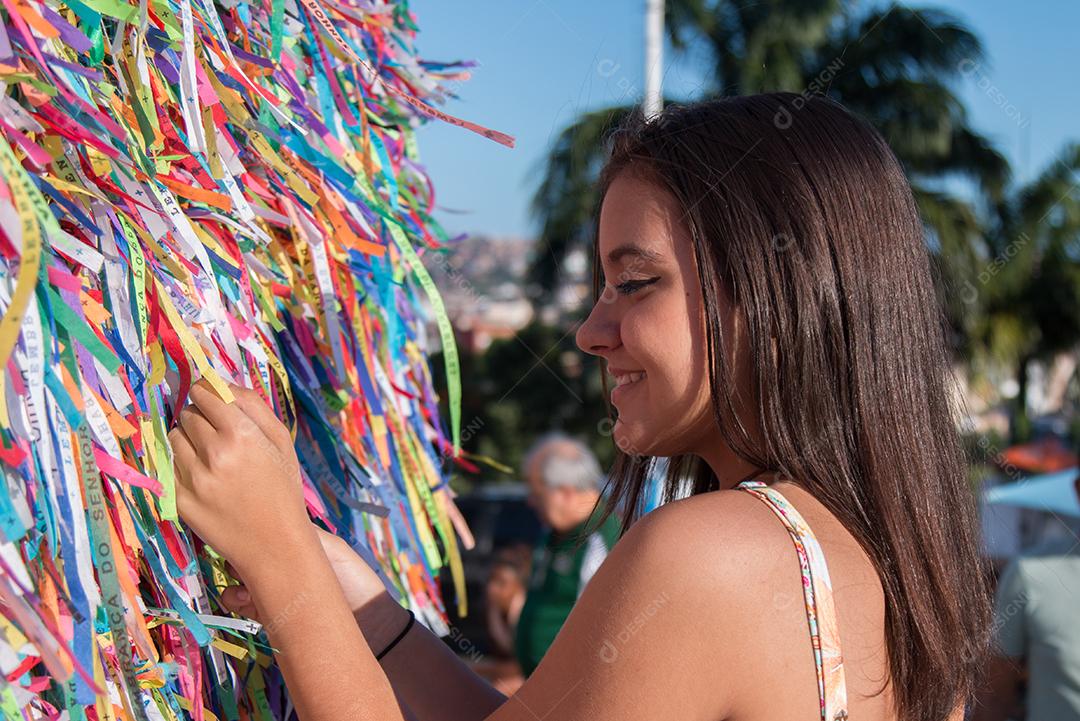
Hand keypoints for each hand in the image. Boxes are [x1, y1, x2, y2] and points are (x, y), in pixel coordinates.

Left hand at [170, 380, 316, 578]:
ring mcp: (193, 478)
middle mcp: (214, 453)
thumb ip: (253, 405)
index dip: (207, 394)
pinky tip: (206, 480)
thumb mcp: (281, 441)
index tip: (210, 399)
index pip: (204, 393)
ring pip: (173, 438)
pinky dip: (184, 468)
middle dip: (199, 418)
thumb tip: (220, 381)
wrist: (275, 544)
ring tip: (211, 459)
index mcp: (241, 433)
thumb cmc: (282, 488)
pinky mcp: (179, 500)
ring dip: (188, 441)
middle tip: (217, 435)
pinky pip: (169, 467)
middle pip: (187, 414)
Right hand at [219, 525, 388, 620]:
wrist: (372, 626)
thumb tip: (268, 518)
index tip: (243, 536)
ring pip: (240, 583)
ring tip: (247, 591)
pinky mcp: (270, 616)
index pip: (264, 535)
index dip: (250, 534)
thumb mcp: (333, 550)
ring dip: (236, 584)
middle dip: (238, 560)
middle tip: (243, 567)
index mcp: (296, 547)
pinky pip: (244, 607)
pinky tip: (247, 603)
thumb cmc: (357, 582)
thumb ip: (302, 535)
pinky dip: (239, 603)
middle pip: (246, 558)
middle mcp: (282, 568)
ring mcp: (274, 592)